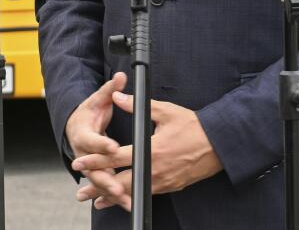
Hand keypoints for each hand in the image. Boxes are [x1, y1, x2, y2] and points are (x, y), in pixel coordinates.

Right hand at [64, 72, 128, 209]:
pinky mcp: (96, 172)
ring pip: (99, 181)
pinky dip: (113, 195)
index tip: (114, 147)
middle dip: (106, 178)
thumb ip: (110, 90)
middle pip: (93, 168)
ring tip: (125, 200)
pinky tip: (125, 203)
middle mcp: (82, 152)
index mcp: (82, 134)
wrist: (75, 127)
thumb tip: (121, 76)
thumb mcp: (97, 100)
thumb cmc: (88, 113)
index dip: (102, 144)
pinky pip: (104, 185)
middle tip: (118, 186)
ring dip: (110, 191)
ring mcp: (88, 165)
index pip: (92, 140)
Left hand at [73, 94, 222, 210]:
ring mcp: (162, 181)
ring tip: (96, 202)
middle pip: (120, 182)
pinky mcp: (170, 187)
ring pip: (132, 193)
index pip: (116, 157)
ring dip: (113, 197)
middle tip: (81, 191)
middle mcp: (154, 170)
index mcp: (150, 150)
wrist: (218, 145)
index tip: (80, 162)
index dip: (95, 160)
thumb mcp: (166, 111)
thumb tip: (117, 97)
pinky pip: (146, 195)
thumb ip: (138, 107)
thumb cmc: (193, 126)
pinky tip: (123, 199)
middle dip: (98, 187)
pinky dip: (131, 197)